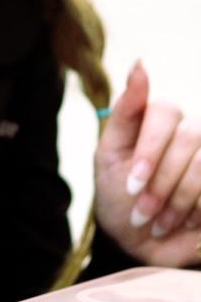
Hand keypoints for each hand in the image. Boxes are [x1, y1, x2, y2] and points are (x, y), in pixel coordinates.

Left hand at [94, 61, 200, 265]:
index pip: (165, 112)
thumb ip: (126, 109)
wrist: (134, 240)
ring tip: (155, 221)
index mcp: (160, 117)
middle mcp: (192, 131)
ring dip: (176, 200)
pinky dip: (196, 211)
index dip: (150, 149)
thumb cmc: (118, 192)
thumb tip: (141, 62)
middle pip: (189, 138)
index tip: (132, 181)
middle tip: (140, 207)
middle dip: (160, 179)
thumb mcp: (109, 152)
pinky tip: (181, 224)